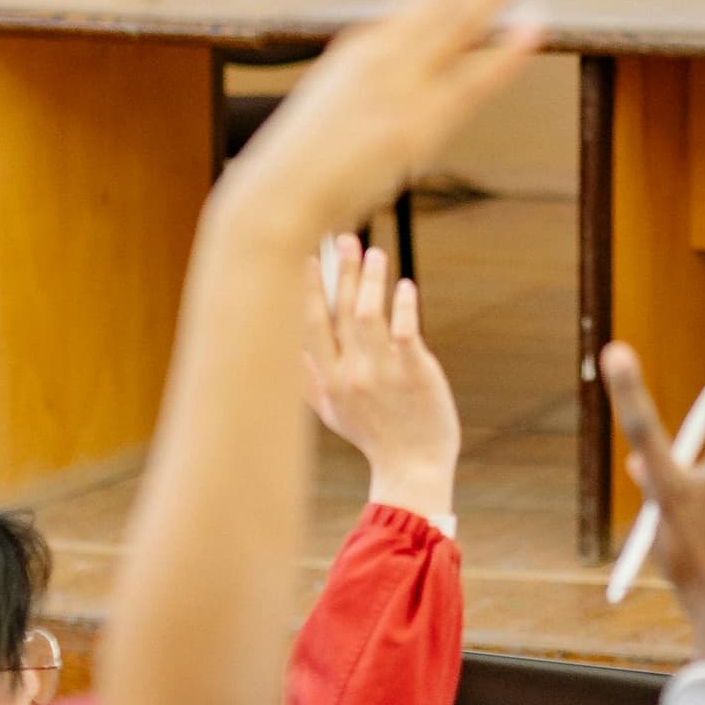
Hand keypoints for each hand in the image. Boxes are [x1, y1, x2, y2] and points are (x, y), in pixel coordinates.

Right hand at [223, 0, 543, 243]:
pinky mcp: (410, 127)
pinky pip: (466, 84)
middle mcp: (383, 56)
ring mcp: (398, 88)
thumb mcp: (348, 98)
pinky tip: (530, 27)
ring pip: (456, 22)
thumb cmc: (311, 157)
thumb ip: (393, 76)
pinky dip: (501, 55)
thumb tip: (439, 58)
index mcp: (369, 46)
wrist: (277, 198)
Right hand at [306, 232, 460, 523]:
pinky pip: (406, 331)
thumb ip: (311, 379)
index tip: (306, 257)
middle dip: (339, 271)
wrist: (413, 467)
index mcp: (327, 379)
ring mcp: (382, 372)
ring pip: (367, 315)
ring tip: (375, 252)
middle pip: (339, 311)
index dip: (308, 288)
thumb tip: (290, 348)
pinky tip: (404, 286)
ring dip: (369, 280)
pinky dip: (403, 306)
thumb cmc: (374, 437)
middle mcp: (350, 372)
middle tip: (343, 238)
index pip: (310, 324)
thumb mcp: (332, 413)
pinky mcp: (415, 373)